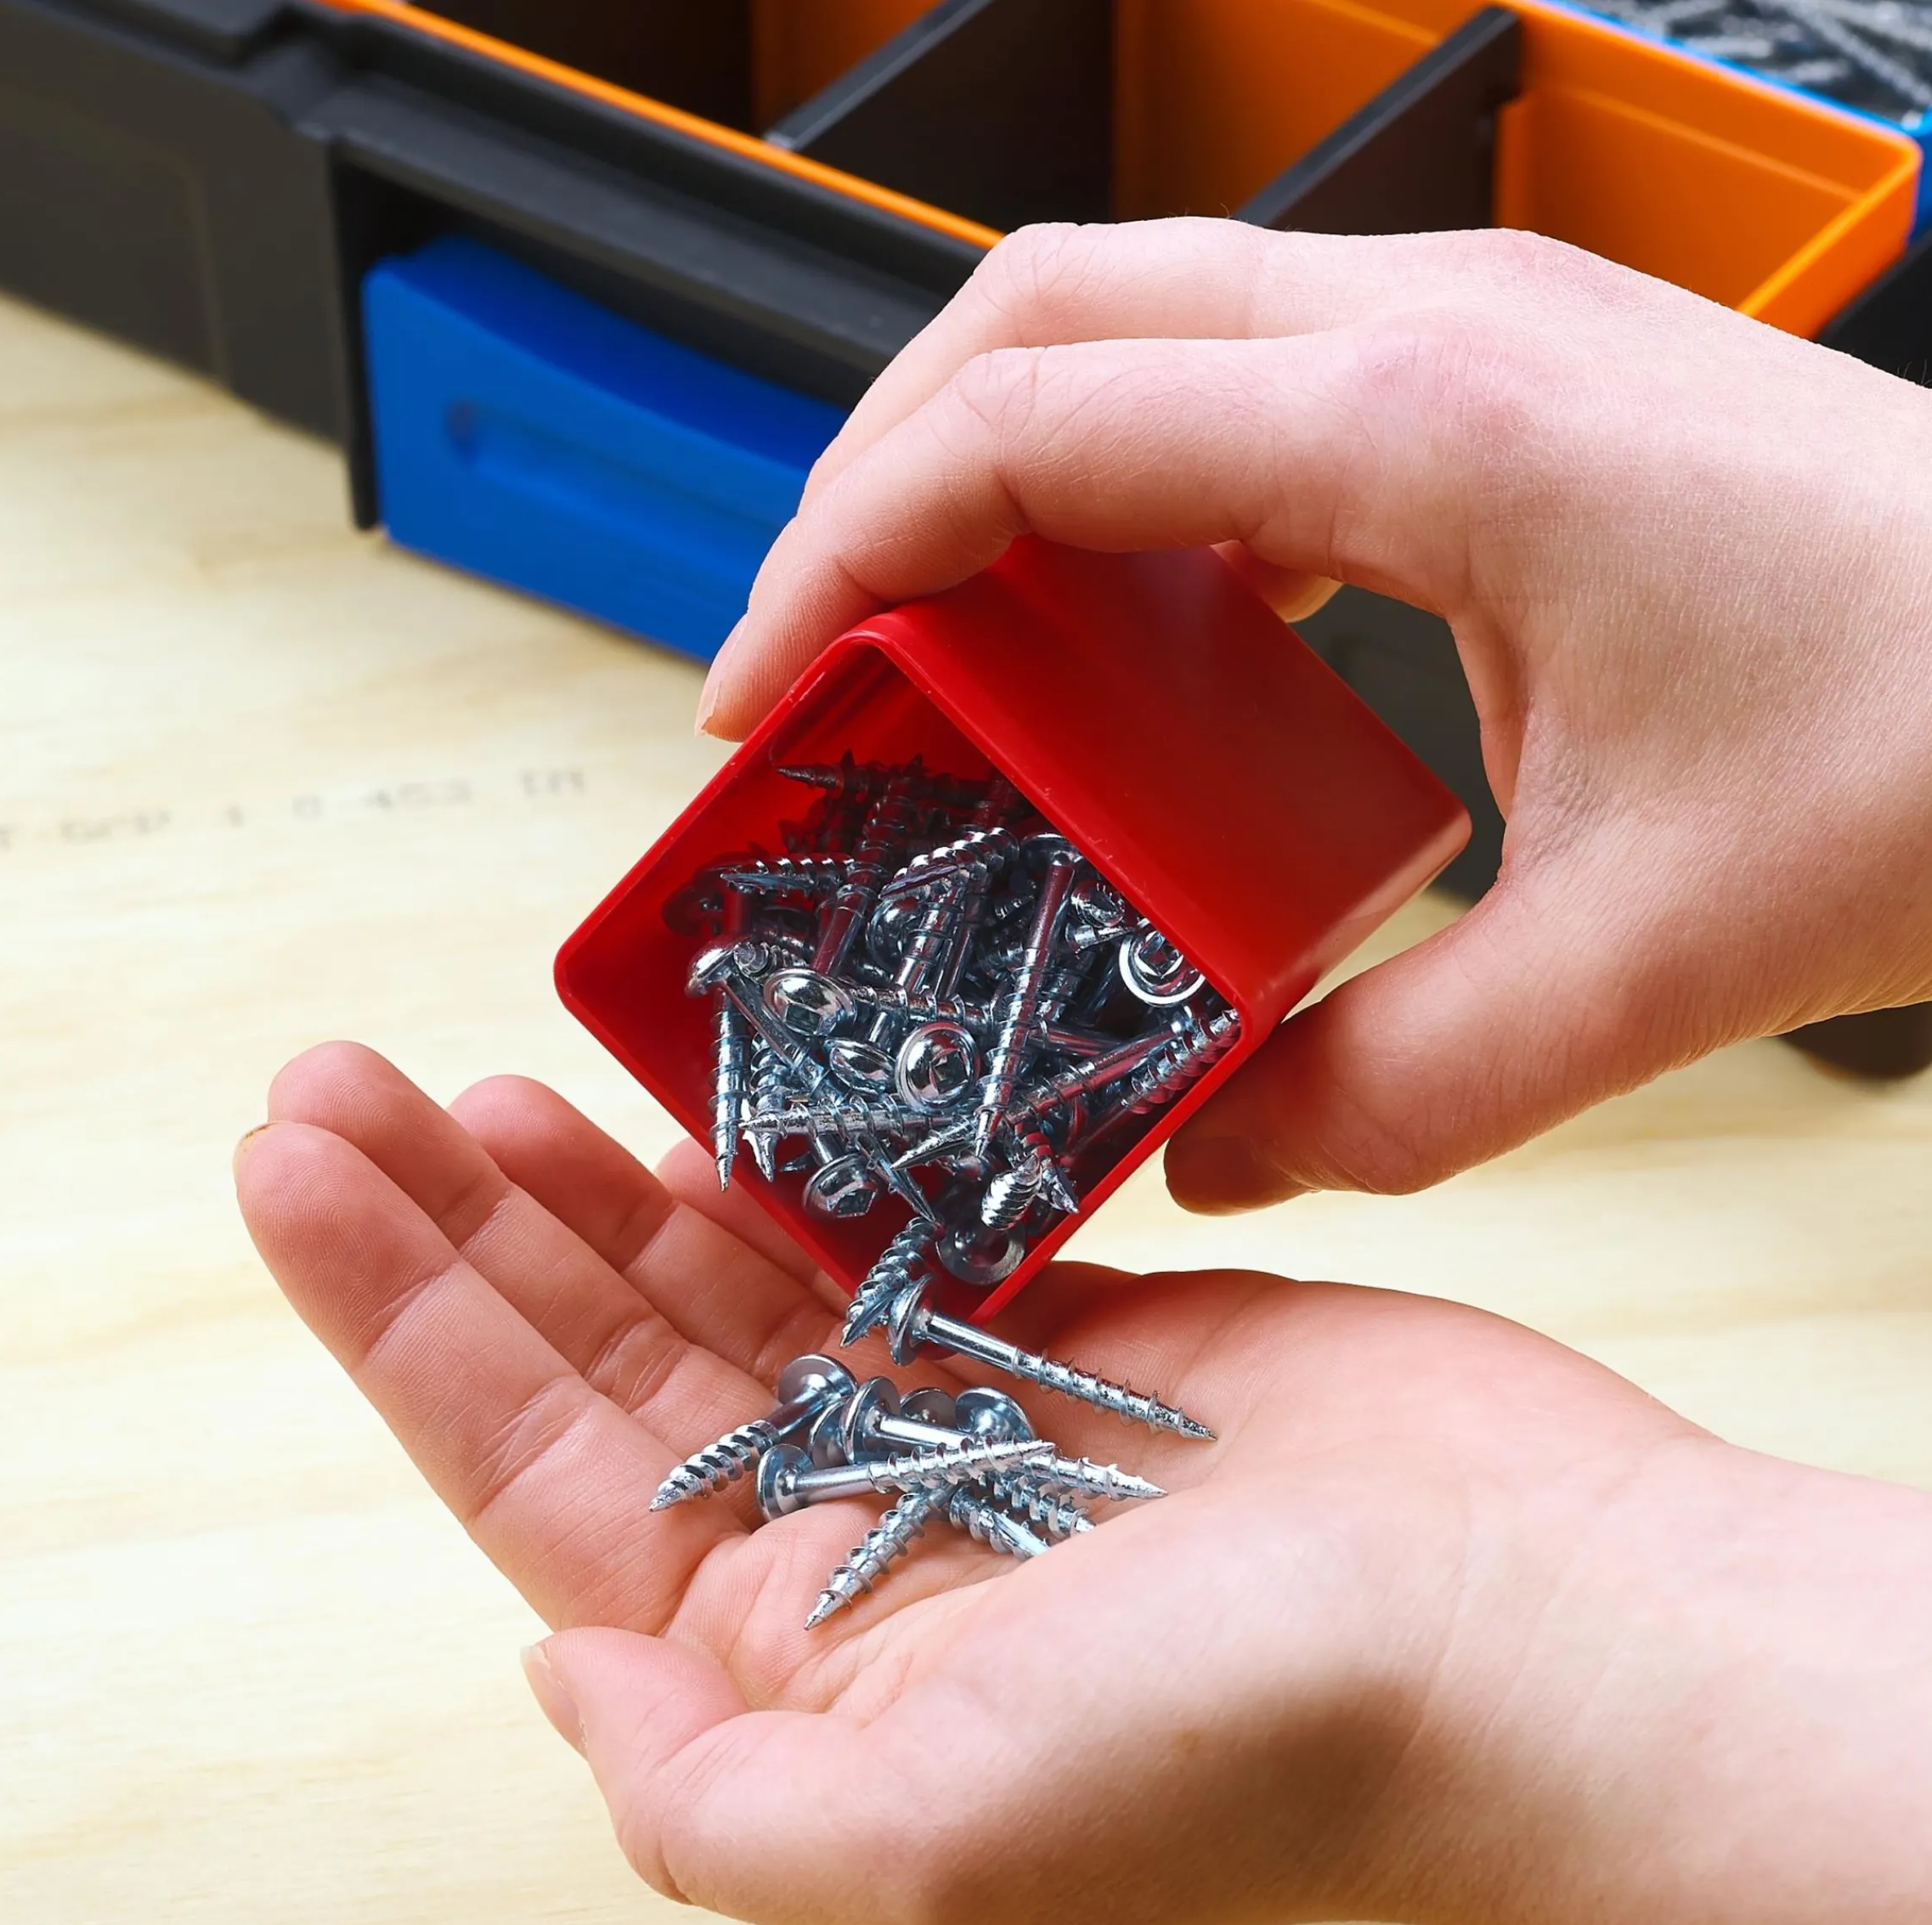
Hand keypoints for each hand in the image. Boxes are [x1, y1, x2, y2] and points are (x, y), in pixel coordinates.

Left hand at [237, 1044, 1931, 1924]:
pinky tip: (685, 1108)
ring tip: (474, 1080)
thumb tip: (549, 1671)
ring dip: (595, 1185)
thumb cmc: (1253, 1744)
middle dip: (460, 1227)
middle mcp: (855, 1547)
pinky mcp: (1068, 1327)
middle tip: (336, 1080)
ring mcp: (957, 1425)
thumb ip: (703, 1797)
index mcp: (794, 1664)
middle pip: (602, 1362)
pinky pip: (881, 1236)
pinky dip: (783, 1171)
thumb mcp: (937, 1846)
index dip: (404, 1319)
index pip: (538, 1471)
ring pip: (723, 1287)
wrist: (1523, 1621)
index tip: (299, 1170)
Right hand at [696, 222, 1931, 1208]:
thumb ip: (1387, 1088)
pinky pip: (1243, 381)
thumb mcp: (1632, 971)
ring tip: (932, 644)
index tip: (765, 690)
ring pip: (1131, 316)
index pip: (1026, 424)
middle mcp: (1436, 329)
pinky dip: (1129, 487)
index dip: (843, 553)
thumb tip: (1213, 1143)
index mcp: (1431, 428)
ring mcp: (1473, 330)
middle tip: (814, 659)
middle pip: (1037, 308)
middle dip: (876, 475)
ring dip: (994, 462)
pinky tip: (1127, 632)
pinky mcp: (1504, 380)